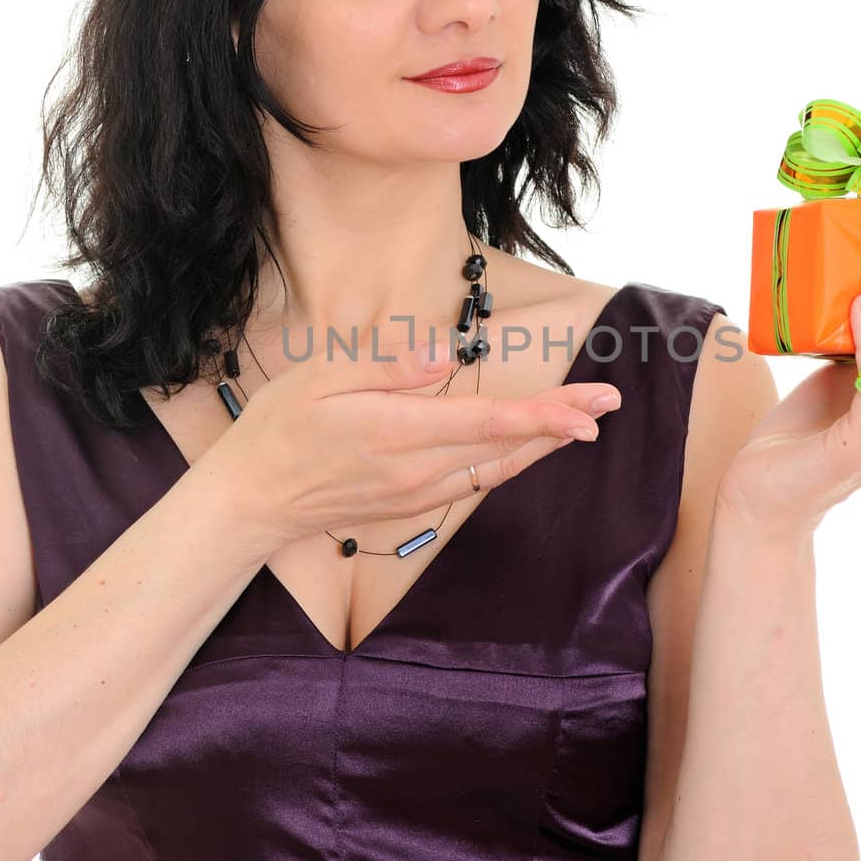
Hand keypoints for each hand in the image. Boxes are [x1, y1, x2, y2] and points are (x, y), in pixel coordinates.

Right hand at [201, 334, 618, 554]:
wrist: (251, 502)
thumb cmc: (279, 430)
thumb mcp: (321, 378)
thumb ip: (387, 366)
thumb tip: (440, 354)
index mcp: (399, 431)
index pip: (491, 421)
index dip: (548, 413)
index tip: (592, 404)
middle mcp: (418, 469)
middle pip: (506, 445)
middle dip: (562, 423)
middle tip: (609, 402)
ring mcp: (417, 494)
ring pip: (495, 468)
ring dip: (540, 443)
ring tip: (581, 421)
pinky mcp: (411, 506)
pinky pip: (472, 483)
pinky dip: (505, 461)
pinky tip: (523, 447)